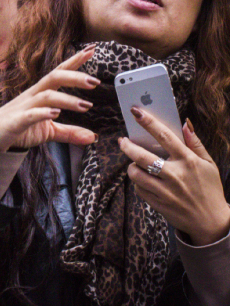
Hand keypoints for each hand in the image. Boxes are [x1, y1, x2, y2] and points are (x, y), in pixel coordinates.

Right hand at [0, 46, 99, 151]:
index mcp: (40, 94)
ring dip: (66, 99)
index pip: (59, 73)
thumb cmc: (17, 129)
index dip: (74, 62)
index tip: (91, 51)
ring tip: (85, 106)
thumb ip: (69, 132)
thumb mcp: (47, 132)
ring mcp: (22, 108)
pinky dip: (42, 113)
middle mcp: (32, 96)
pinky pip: (29, 115)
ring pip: (45, 96)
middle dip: (74, 77)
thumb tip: (92, 136)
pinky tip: (55, 113)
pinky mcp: (15, 122)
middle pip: (53, 78)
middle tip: (95, 82)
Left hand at [120, 111, 229, 245]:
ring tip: (134, 163)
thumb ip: (195, 143)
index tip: (136, 111)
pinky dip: (138, 182)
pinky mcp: (158, 203)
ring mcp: (165, 191)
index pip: (165, 136)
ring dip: (131, 166)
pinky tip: (144, 179)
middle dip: (127, 146)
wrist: (211, 222)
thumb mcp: (209, 164)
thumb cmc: (210, 189)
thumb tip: (184, 124)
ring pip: (135, 173)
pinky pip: (139, 189)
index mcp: (189, 161)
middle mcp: (175, 175)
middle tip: (122, 140)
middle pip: (142, 156)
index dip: (148, 122)